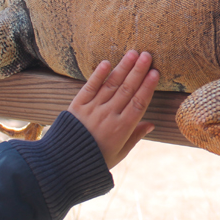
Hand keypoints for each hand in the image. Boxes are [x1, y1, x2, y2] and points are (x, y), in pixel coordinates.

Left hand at [68, 50, 158, 168]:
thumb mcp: (119, 153)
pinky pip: (90, 87)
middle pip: (127, 89)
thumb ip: (135, 137)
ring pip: (111, 85)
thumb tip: (152, 124)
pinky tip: (107, 63)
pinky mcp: (77, 105)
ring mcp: (92, 109)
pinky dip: (98, 75)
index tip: (155, 73)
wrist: (63, 165)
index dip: (148, 87)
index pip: (139, 103)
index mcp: (121, 128)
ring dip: (123, 68)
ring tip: (133, 53)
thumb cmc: (96, 160)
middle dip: (138, 71)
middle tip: (147, 55)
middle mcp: (108, 116)